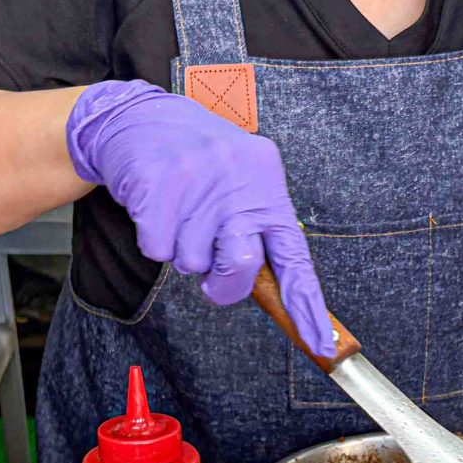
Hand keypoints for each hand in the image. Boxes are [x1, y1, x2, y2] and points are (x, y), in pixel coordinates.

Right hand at [65, 79, 336, 355]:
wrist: (139, 118)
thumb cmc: (196, 161)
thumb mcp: (240, 179)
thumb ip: (255, 227)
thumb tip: (267, 288)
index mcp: (267, 182)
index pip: (294, 255)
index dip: (307, 304)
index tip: (322, 345)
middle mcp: (238, 179)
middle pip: (239, 267)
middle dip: (222, 282)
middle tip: (209, 265)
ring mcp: (198, 180)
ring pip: (192, 263)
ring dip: (183, 251)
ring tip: (179, 213)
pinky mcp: (158, 185)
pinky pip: (158, 250)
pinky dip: (153, 239)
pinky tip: (156, 208)